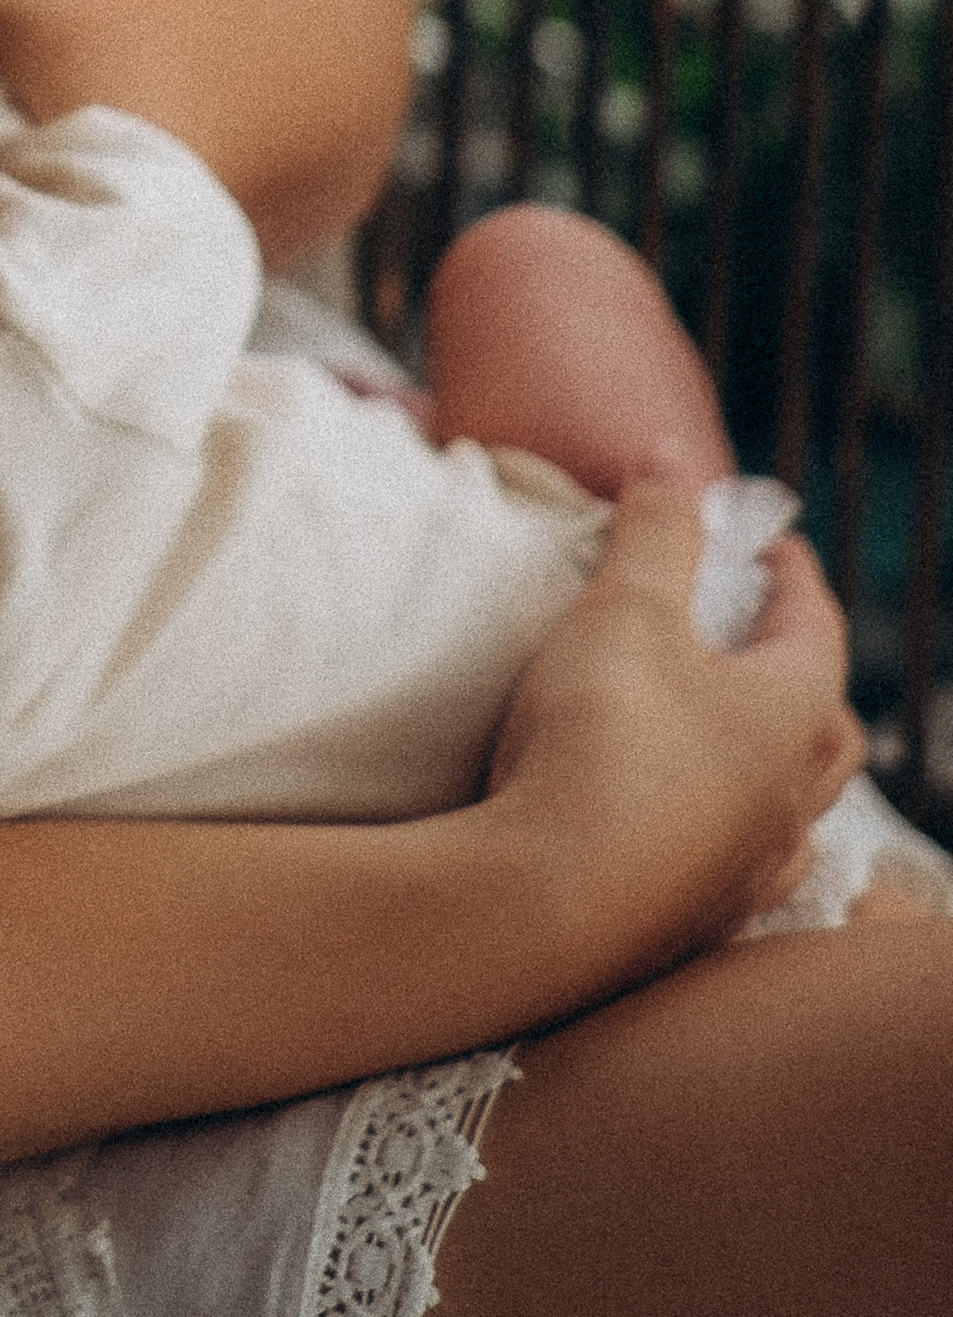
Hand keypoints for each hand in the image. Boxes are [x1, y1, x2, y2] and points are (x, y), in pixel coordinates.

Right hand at [485, 485, 863, 979]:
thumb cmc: (603, 739)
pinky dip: (723, 824)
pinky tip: (686, 822)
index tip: (768, 542)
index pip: (814, 625)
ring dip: (767, 758)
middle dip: (794, 668)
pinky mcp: (700, 919)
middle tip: (756, 632)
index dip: (789, 573)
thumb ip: (657, 529)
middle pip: (823, 723)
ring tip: (725, 730)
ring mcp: (751, 868)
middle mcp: (793, 798)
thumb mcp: (627, 608)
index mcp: (796, 715)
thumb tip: (672, 454)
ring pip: (790, 803)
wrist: (549, 902)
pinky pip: (736, 860)